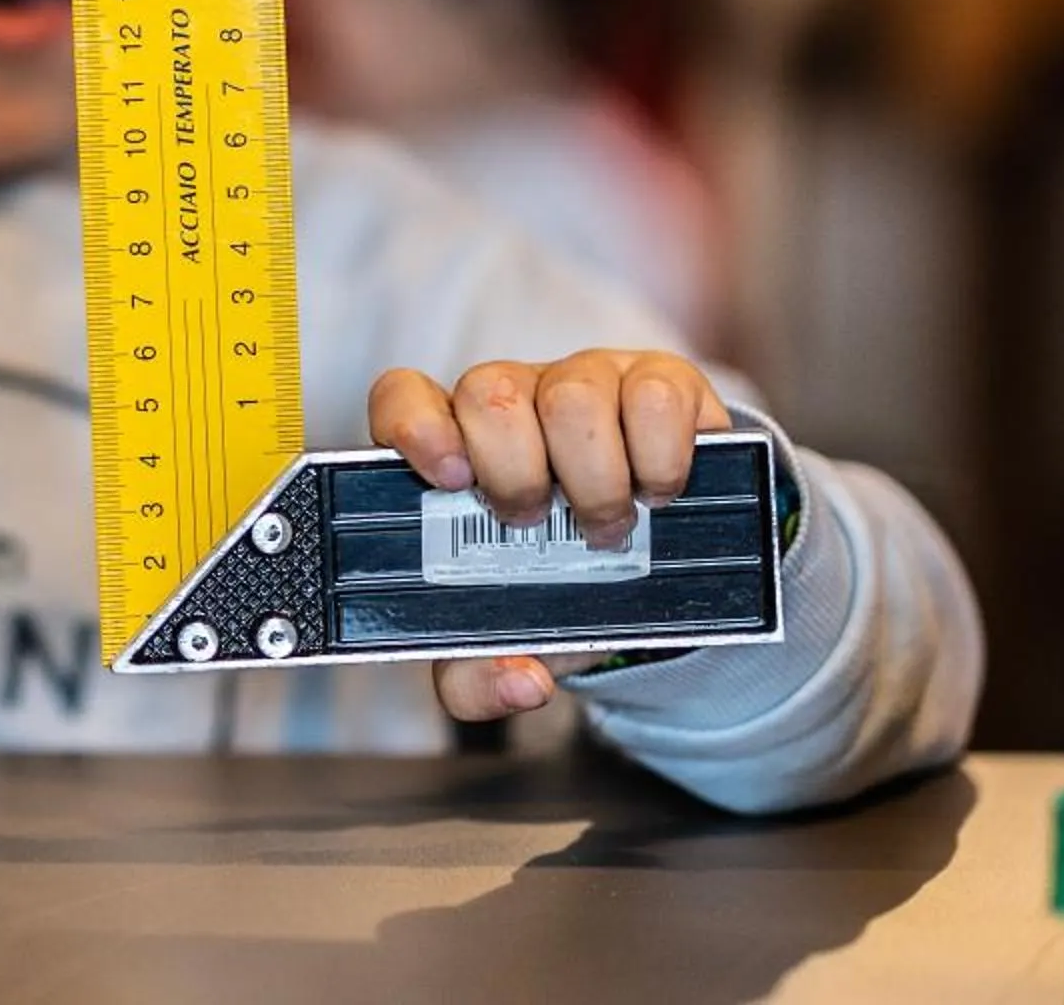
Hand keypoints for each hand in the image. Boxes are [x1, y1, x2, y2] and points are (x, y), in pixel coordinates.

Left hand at [368, 350, 732, 724]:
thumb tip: (521, 682)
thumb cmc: (562, 582)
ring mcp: (584, 382)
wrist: (658, 565)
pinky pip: (654, 396)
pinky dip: (659, 457)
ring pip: (571, 396)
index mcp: (456, 447)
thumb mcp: (516, 635)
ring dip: (594, 479)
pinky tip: (657, 493)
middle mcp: (513, 402)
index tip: (449, 479)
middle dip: (515, 473)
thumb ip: (484, 677)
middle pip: (489, 393)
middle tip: (538, 526)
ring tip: (606, 527)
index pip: (405, 396)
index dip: (417, 425)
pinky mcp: (657, 381)